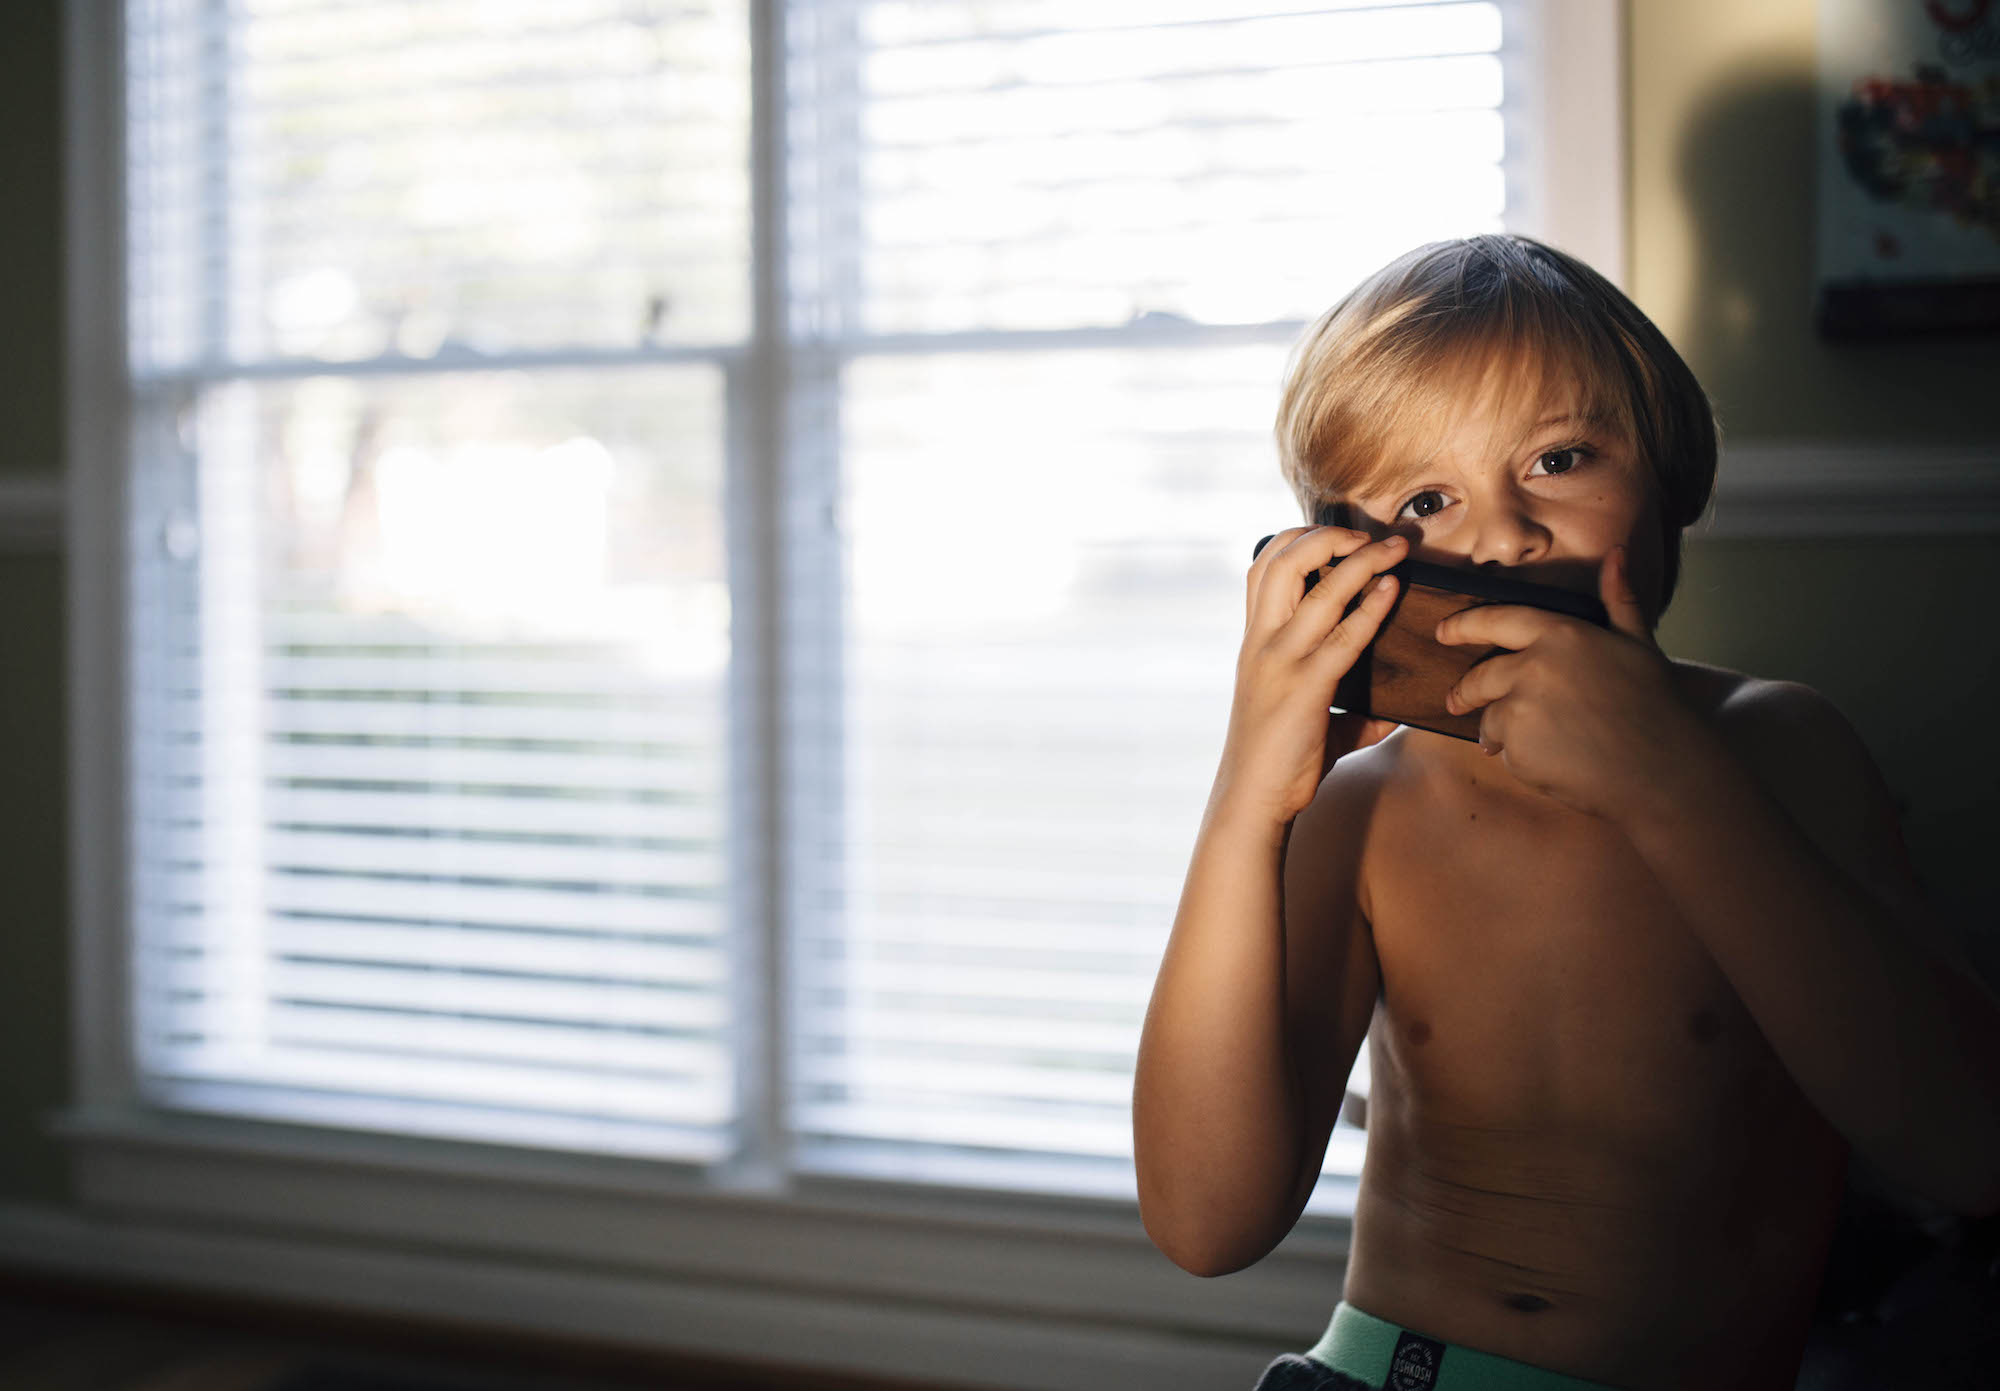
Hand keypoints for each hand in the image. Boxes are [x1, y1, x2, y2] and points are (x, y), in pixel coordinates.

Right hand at [1213, 524, 1407, 825]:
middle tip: (1368, 536)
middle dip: (1327, 537)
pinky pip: (1343, 636)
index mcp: (1254, 642)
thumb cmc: (1278, 761)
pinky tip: (1392, 591)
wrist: (1252, 801)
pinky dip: (1370, 607)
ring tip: (1394, 550)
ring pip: (1317, 590)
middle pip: (1282, 562)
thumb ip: (1349, 707)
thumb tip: (1395, 711)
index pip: (1263, 567)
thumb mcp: (1307, 718)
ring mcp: (1281, 663)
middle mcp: (1261, 643)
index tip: (1338, 536)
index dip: (1298, 538)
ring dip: (1361, 562)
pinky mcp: (1306, 688)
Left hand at [1433, 545, 1719, 823]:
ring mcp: (1521, 707)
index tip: (1442, 631)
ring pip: (1490, 718)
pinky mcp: (1517, 747)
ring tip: (1529, 742)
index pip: (1498, 620)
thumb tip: (1616, 552)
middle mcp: (1534, 665)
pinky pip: (1504, 751)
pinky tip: (1552, 762)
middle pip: (1481, 675)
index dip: (1465, 625)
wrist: (1663, 770)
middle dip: (1465, 691)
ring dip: (1498, 731)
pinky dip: (1519, 758)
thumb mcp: (1639, 644)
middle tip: (1455, 700)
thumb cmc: (1657, 707)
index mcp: (1562, 634)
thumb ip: (1618, 599)